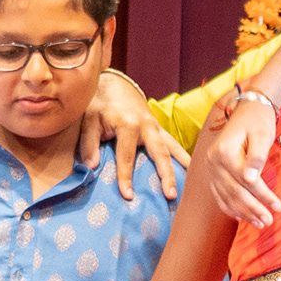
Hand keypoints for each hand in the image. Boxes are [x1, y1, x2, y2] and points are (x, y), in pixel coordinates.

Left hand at [78, 72, 188, 199]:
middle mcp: (147, 126)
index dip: (126, 177)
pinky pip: (175, 145)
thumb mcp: (89, 119)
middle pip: (160, 153)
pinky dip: (184, 159)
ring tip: (190, 187)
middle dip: (166, 175)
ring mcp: (156, 128)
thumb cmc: (100, 103)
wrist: (115, 84)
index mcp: (128, 124)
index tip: (128, 196)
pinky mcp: (160, 130)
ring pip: (173, 149)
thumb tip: (91, 167)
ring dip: (182, 167)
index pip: (126, 156)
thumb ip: (89, 142)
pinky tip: (191, 173)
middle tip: (170, 196)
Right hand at [196, 91, 280, 227]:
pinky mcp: (212, 172)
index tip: (278, 206)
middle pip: (234, 191)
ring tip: (261, 223)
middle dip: (253, 209)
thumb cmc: (258, 121)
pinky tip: (243, 217)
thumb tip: (251, 179)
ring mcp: (210, 168)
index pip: (246, 180)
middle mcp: (213, 161)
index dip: (263, 195)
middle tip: (269, 221)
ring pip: (226, 196)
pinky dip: (231, 208)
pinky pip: (219, 195)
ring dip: (243, 212)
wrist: (247, 110)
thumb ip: (257, 157)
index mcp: (224, 151)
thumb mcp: (262, 135)